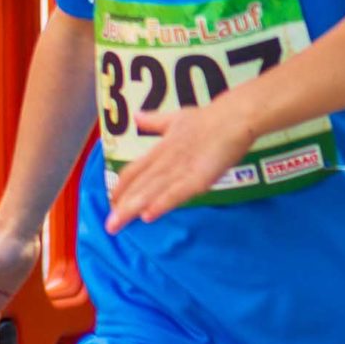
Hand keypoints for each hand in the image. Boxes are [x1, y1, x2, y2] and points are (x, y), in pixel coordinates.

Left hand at [104, 97, 260, 228]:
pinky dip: (162, 203)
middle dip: (123, 206)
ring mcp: (181, 169)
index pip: (134, 171)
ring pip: (152, 190)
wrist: (234, 117)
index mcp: (160, 148)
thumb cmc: (208, 118)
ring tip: (118, 224)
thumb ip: (156, 121)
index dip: (121, 188)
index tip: (111, 203)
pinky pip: (177, 192)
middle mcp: (166, 160)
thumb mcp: (177, 118)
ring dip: (134, 208)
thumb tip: (137, 116)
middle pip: (139, 185)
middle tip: (110, 226)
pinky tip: (149, 216)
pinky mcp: (199, 177)